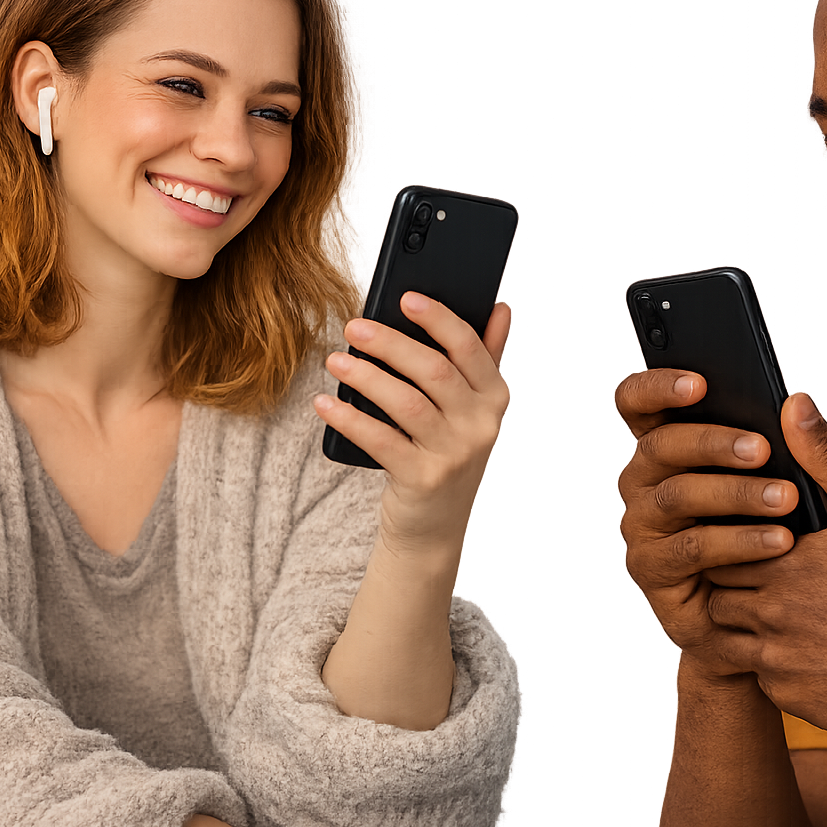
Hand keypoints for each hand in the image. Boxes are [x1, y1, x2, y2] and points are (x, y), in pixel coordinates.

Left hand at [314, 293, 509, 554]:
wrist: (434, 529)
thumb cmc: (447, 455)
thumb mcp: (473, 410)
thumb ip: (486, 358)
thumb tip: (501, 307)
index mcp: (495, 398)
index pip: (470, 347)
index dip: (439, 319)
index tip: (405, 298)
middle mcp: (482, 425)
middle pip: (434, 370)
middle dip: (390, 343)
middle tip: (353, 326)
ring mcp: (455, 455)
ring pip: (407, 402)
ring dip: (366, 376)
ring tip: (335, 361)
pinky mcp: (423, 480)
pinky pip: (381, 440)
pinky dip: (350, 418)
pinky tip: (326, 403)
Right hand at [616, 368, 800, 675]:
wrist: (766, 616)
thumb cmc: (767, 533)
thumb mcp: (788, 481)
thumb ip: (791, 443)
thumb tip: (799, 403)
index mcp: (667, 447)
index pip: (638, 405)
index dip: (657, 388)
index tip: (700, 383)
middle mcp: (645, 482)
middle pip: (660, 446)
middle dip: (713, 442)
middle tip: (763, 448)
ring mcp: (643, 526)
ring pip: (677, 497)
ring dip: (734, 493)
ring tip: (786, 498)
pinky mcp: (653, 570)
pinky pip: (691, 549)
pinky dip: (737, 542)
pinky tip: (777, 540)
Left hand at [701, 393, 826, 740]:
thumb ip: (826, 457)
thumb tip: (794, 405)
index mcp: (782, 562)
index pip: (721, 543)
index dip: (734, 539)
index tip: (757, 538)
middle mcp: (769, 612)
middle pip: (720, 589)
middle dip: (736, 580)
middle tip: (771, 575)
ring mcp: (774, 660)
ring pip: (729, 634)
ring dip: (747, 623)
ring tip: (783, 610)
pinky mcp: (784, 696)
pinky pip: (757, 675)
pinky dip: (771, 662)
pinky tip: (803, 648)